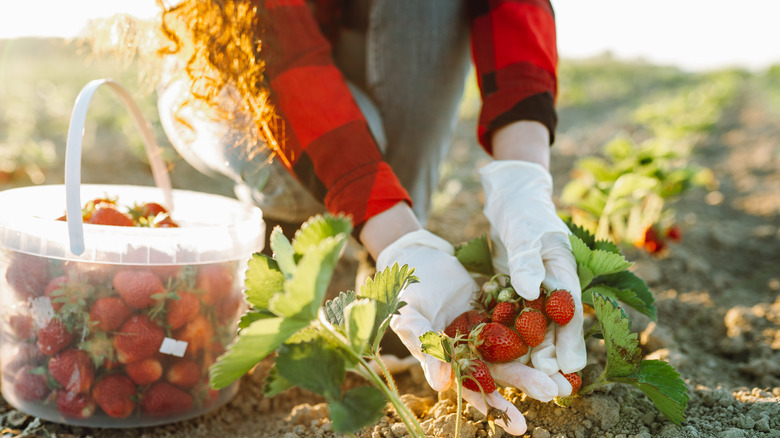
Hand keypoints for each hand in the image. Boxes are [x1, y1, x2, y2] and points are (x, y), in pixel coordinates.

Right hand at [377, 230, 557, 435]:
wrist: (418, 257)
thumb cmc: (407, 291)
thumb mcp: (410, 317)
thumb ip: (425, 346)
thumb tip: (440, 384)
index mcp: (449, 359)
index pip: (472, 386)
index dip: (493, 404)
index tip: (515, 423)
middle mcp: (470, 349)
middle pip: (501, 370)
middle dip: (526, 383)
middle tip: (553, 393)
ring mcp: (486, 329)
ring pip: (515, 348)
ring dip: (538, 361)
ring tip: (564, 377)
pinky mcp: (497, 308)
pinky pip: (519, 320)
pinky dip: (538, 329)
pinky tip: (558, 337)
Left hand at [480, 160, 586, 375]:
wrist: (510, 200)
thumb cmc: (524, 212)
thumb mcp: (526, 231)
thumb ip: (527, 259)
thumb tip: (529, 289)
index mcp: (563, 273)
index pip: (569, 312)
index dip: (570, 341)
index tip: (569, 367)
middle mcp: (552, 289)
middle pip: (555, 329)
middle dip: (554, 358)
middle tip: (553, 388)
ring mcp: (534, 294)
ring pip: (535, 331)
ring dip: (535, 357)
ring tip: (536, 384)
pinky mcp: (514, 296)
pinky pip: (514, 323)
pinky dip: (511, 342)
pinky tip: (505, 363)